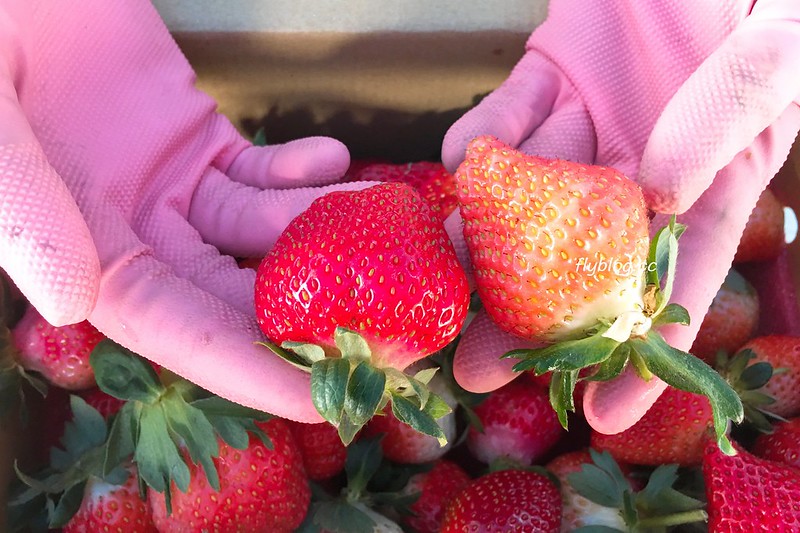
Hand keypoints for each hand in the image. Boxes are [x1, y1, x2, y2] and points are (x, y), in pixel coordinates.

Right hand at [0, 1, 374, 421]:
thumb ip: (22, 206)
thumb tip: (70, 302)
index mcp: (83, 254)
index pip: (175, 333)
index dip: (246, 369)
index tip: (318, 396)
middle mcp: (133, 237)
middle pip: (233, 294)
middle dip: (307, 315)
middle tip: (383, 326)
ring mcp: (170, 189)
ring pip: (259, 230)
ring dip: (320, 230)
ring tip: (379, 224)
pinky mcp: (196, 141)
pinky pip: (257, 171)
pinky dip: (297, 172)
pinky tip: (331, 162)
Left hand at [442, 0, 799, 432]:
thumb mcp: (781, 43)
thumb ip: (732, 109)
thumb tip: (659, 191)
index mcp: (712, 176)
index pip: (676, 279)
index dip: (642, 351)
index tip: (602, 415)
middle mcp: (646, 161)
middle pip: (580, 255)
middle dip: (528, 314)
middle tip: (477, 368)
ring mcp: (593, 120)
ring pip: (531, 190)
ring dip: (486, 231)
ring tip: (447, 269)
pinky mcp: (550, 72)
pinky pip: (508, 111)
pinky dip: (482, 134)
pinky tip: (458, 159)